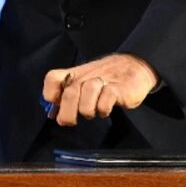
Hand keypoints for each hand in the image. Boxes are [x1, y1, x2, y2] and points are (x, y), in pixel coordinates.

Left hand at [41, 53, 159, 126]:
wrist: (135, 66)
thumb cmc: (107, 78)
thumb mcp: (85, 82)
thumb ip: (68, 96)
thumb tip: (55, 115)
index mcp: (74, 74)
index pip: (52, 78)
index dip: (50, 93)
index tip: (55, 103)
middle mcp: (85, 77)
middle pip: (69, 95)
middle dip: (67, 113)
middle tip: (71, 121)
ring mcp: (101, 81)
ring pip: (86, 98)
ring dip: (88, 110)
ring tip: (94, 111)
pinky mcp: (117, 89)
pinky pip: (104, 103)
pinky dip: (103, 110)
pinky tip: (106, 108)